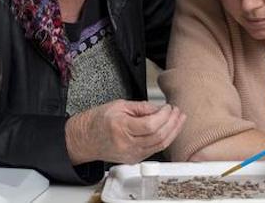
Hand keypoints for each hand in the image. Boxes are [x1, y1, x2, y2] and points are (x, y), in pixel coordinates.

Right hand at [65, 99, 186, 164]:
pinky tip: (170, 129)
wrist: (85, 139)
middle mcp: (126, 143)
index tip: (168, 107)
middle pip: (158, 137)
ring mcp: (130, 154)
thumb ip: (142, 107)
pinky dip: (165, 139)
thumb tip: (160, 108)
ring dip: (173, 132)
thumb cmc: (98, 121)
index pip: (150, 125)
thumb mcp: (119, 105)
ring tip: (179, 119)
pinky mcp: (134, 159)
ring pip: (160, 145)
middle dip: (173, 123)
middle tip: (177, 112)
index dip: (164, 116)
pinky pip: (155, 150)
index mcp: (121, 127)